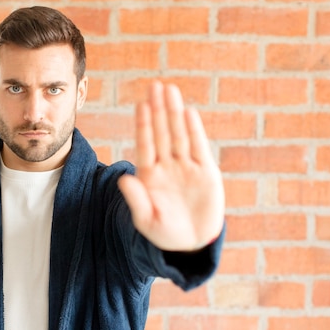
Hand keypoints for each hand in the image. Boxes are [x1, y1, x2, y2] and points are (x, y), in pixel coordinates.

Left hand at [118, 81, 224, 250]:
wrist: (191, 244)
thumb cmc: (164, 233)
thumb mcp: (146, 220)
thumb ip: (136, 199)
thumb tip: (123, 179)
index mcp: (149, 175)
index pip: (145, 144)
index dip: (143, 124)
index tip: (141, 105)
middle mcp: (167, 166)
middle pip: (161, 132)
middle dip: (158, 109)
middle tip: (155, 85)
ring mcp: (187, 167)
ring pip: (179, 134)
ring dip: (174, 113)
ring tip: (170, 90)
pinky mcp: (206, 173)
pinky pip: (199, 148)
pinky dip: (194, 131)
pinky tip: (188, 113)